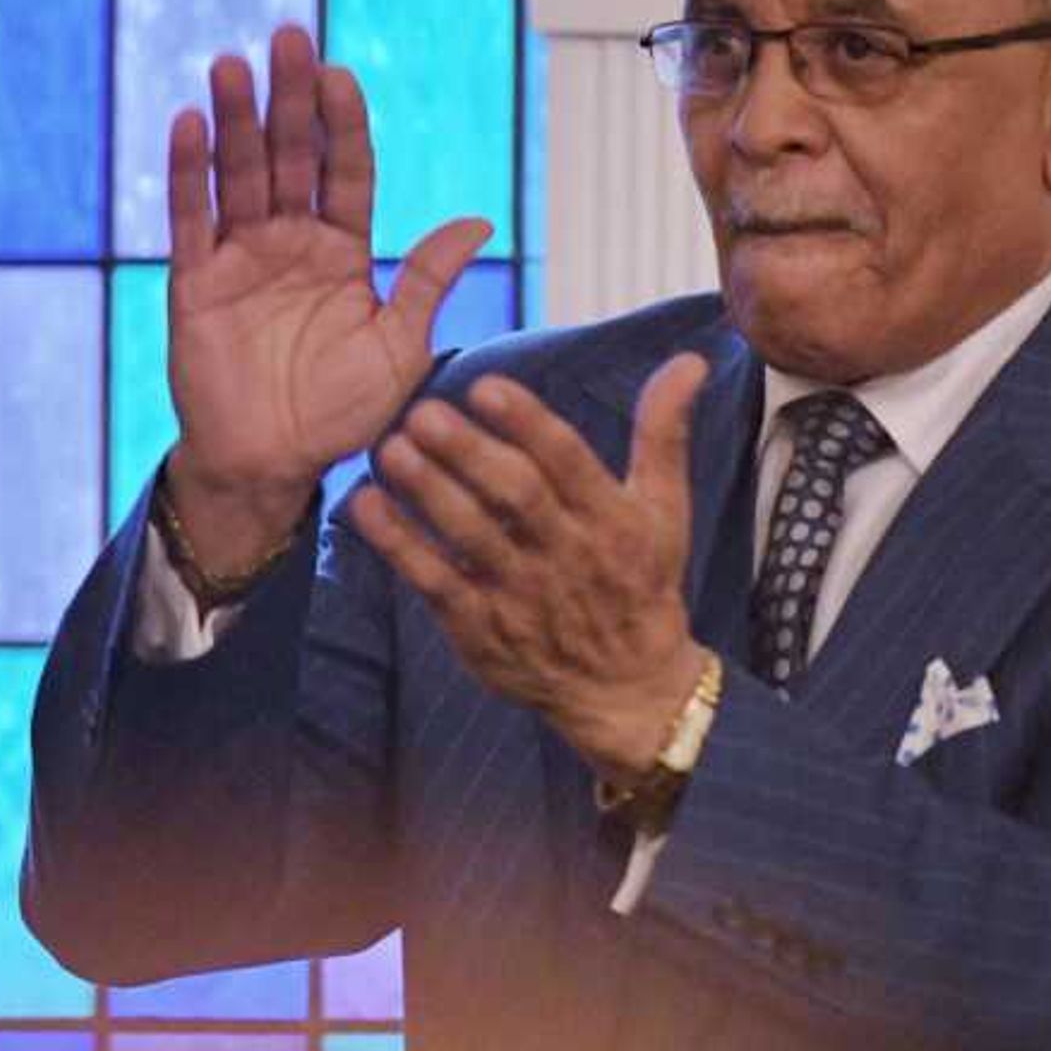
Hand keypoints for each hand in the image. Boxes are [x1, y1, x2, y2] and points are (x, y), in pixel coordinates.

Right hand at [163, 24, 492, 574]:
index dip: (342, 125)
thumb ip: (426, 281)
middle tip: (289, 38)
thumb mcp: (400, 346)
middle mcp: (290, 241)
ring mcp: (240, 257)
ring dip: (235, 118)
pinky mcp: (195, 282)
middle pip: (289, 155)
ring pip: (239, 174)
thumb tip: (479, 221)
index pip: (346, 171)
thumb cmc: (341, 413)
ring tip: (232, 65)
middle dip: (289, 98)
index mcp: (343, 249)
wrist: (271, 465)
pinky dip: (190, 172)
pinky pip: (193, 219)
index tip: (340, 75)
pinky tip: (190, 123)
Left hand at [343, 353, 714, 777]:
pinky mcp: (482, 631)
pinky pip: (434, 584)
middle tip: (423, 413)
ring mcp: (522, 597)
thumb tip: (688, 360)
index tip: (485, 386)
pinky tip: (363, 505)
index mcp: (613, 520)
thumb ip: (663, 432)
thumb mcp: (665, 509)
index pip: (569, 463)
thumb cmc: (641, 583)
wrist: (628, 691)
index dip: (528, 424)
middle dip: (468, 454)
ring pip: (471, 539)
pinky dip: (398, 546)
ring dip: (428, 493)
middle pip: (515, 498)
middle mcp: (568, 556)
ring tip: (391, 449)